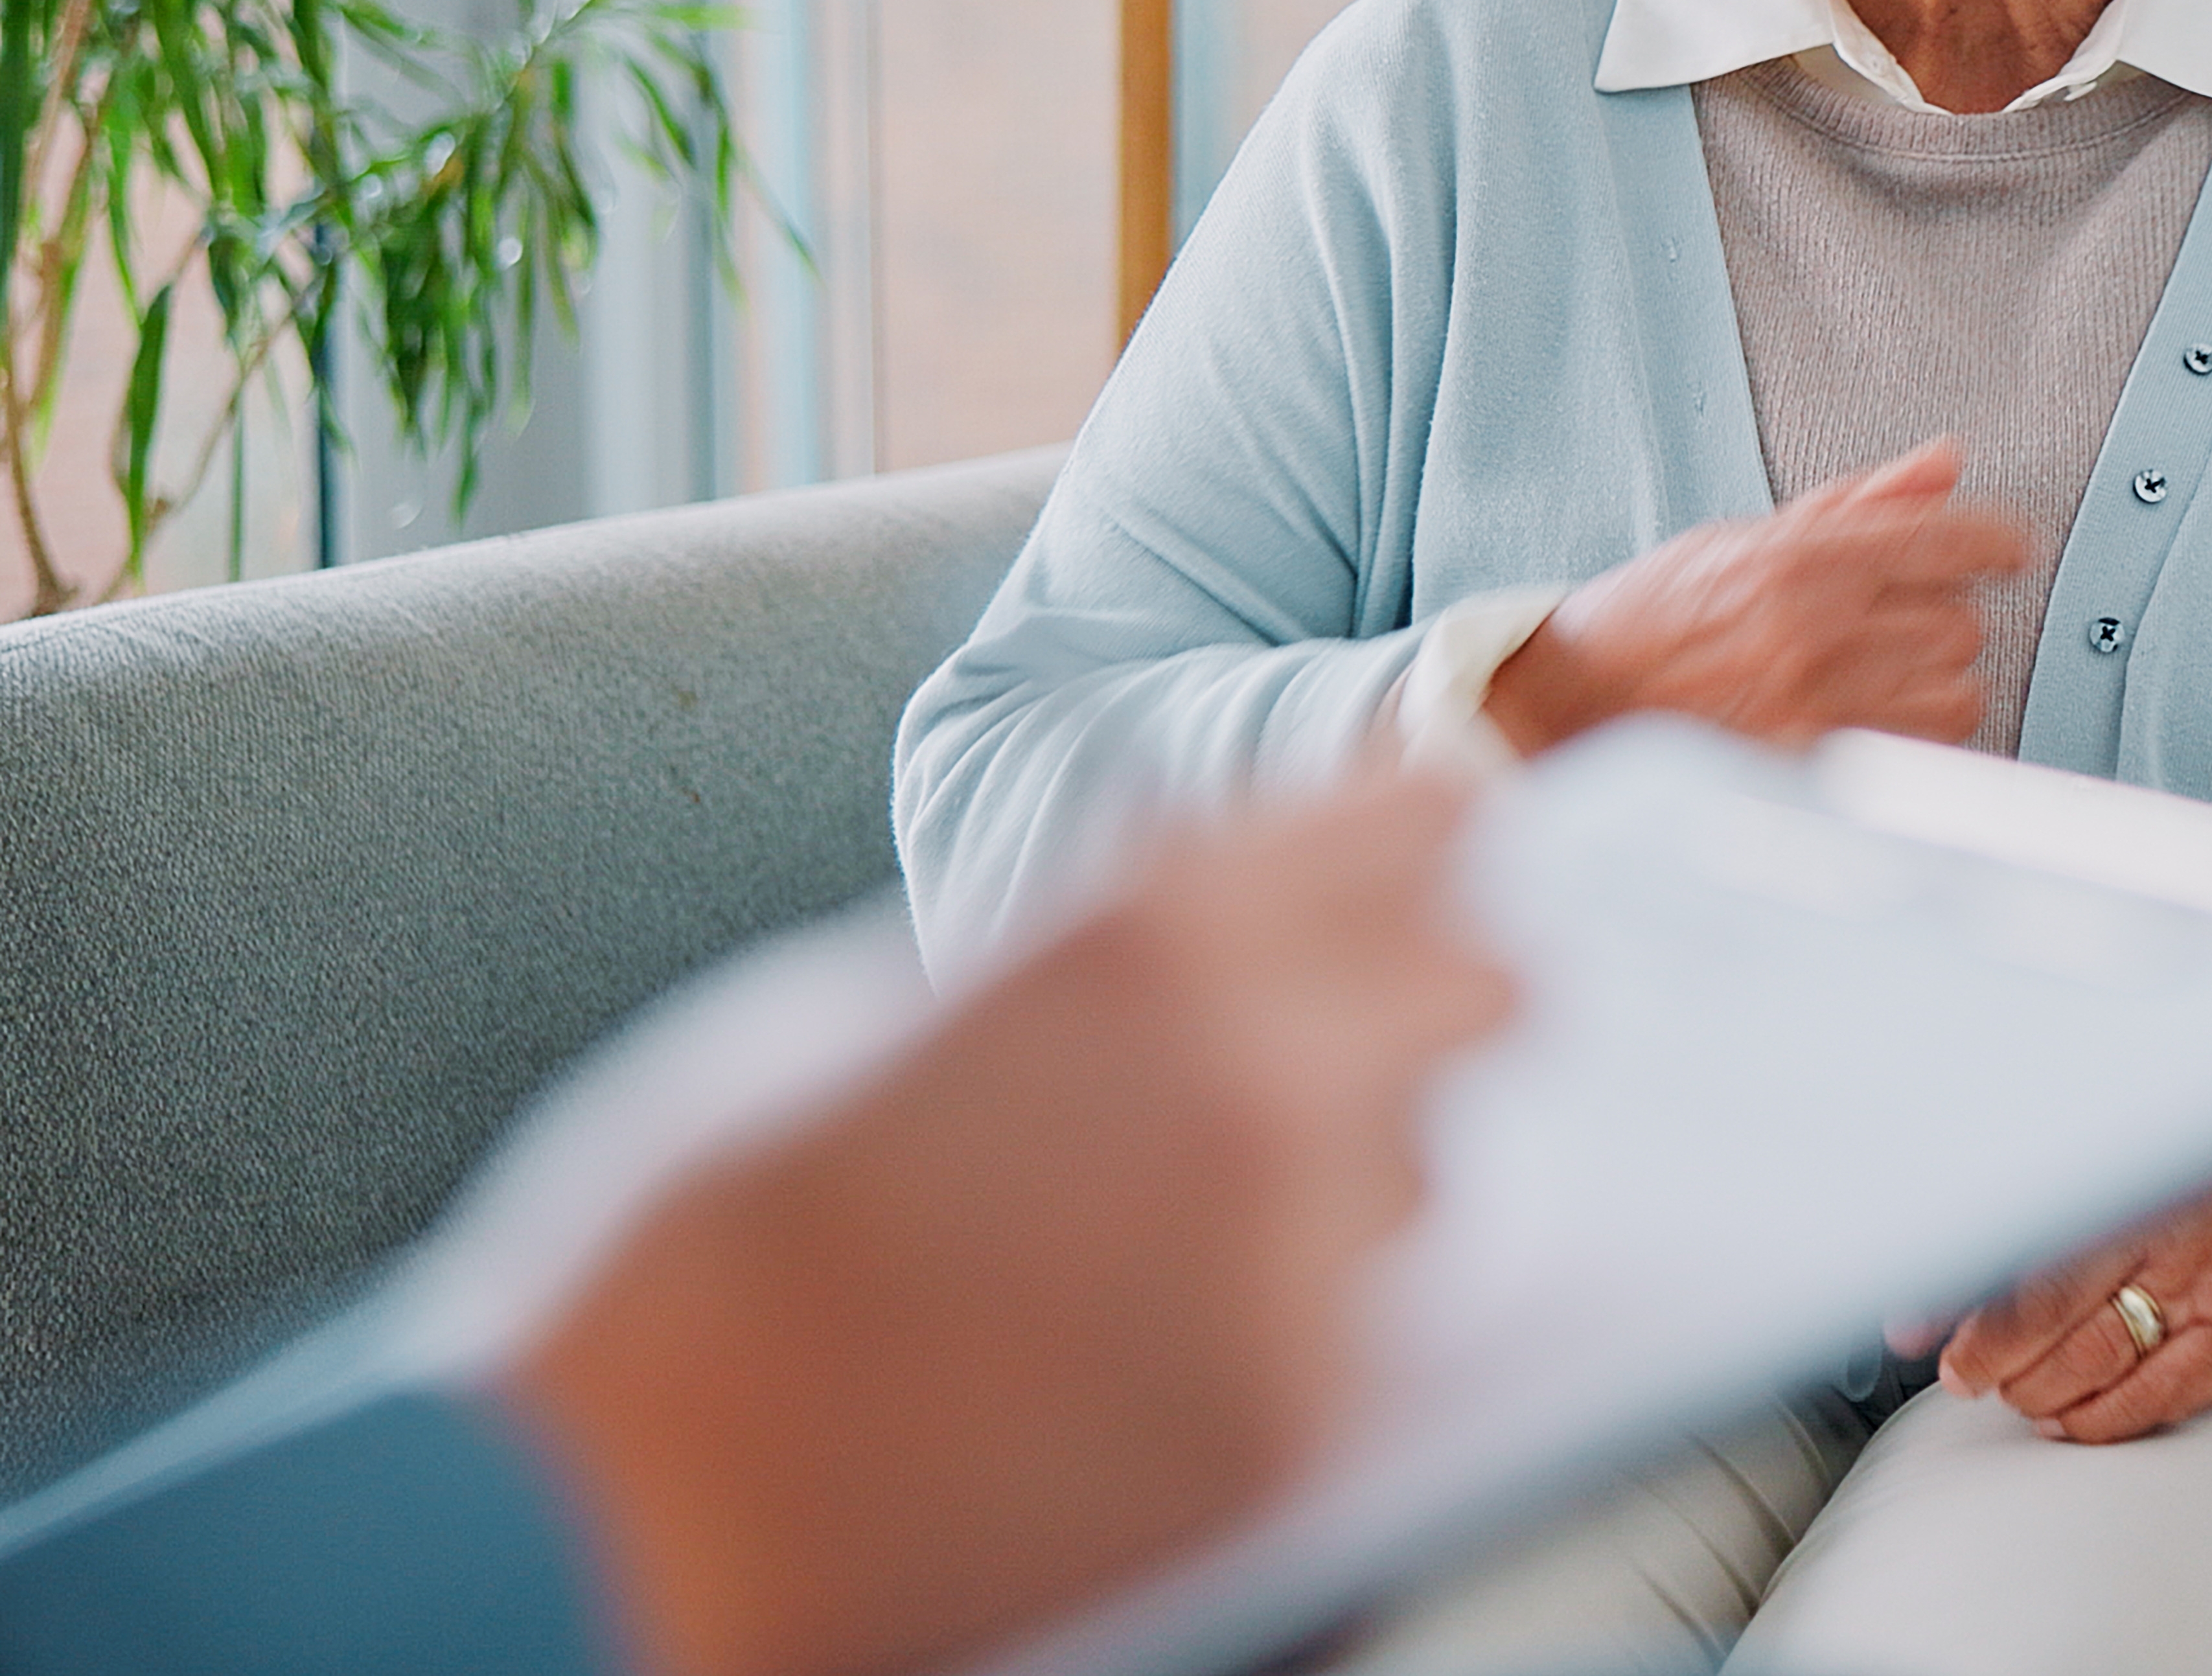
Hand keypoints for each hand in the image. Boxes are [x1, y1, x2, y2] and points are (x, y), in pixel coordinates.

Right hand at [508, 777, 1512, 1675]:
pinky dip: (1297, 1331)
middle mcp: (1266, 1080)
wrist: (616, 1504)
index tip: (1411, 863)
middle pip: (1483, 987)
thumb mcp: (871, 1010)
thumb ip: (1072, 963)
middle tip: (1344, 1048)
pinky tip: (1159, 1348)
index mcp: (1155, 938)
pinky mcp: (1292, 1437)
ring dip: (1354, 1184)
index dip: (1409, 841)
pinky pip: (1368, 1341)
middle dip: (1417, 1007)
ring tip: (1187, 1233)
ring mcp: (1297, 1269)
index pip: (1415, 820)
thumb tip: (1202, 935)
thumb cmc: (695, 1251)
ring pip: (1431, 1177)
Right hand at [1487, 437, 2027, 754]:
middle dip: (1939, 620)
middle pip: (1960, 622)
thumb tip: (1945, 461)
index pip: (1944, 539)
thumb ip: (1858, 504)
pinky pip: (1923, 754)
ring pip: (1956, 691)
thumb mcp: (1745, 538)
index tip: (2008, 550)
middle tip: (1890, 625)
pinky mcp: (1814, 773)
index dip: (1995, 542)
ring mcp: (1816, 707)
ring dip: (1935, 685)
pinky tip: (1870, 725)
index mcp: (1798, 560)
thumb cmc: (1651, 621)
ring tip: (1878, 679)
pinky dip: (1915, 739)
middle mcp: (1814, 631)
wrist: (1565, 710)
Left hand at [1932, 1117, 2211, 1444]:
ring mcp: (2211, 1317)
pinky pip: (2147, 1409)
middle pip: (2055, 1336)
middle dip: (1991, 1361)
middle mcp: (2179, 1261)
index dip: (1975, 1312)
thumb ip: (2082, 1191)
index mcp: (2155, 1198)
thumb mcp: (2172, 1151)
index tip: (1924, 1328)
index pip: (2041, 1271)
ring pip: (2092, 1380)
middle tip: (1962, 1366)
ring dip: (2033, 1392)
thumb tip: (1985, 1243)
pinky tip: (2067, 1414)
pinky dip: (2092, 1420)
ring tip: (2010, 1383)